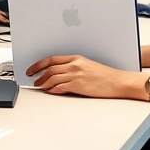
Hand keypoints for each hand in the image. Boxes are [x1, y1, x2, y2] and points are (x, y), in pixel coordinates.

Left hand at [27, 55, 147, 99]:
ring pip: (53, 77)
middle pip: (50, 68)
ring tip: (39, 86)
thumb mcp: (87, 65)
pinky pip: (60, 87)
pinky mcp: (78, 85)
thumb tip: (60, 74)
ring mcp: (76, 75)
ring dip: (43, 83)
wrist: (117, 81)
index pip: (52, 59)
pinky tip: (50, 91)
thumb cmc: (105, 75)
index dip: (39, 64)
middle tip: (33, 79)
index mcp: (76, 58)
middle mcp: (74, 65)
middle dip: (38, 74)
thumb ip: (73, 67)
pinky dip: (53, 89)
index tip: (32, 69)